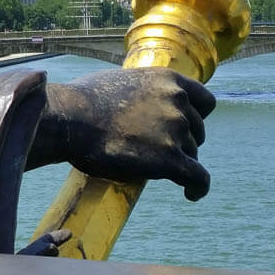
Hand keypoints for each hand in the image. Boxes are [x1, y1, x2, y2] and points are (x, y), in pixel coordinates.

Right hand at [45, 68, 216, 200]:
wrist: (69, 118)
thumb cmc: (82, 99)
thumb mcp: (118, 80)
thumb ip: (140, 89)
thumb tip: (137, 99)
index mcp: (168, 79)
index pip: (205, 102)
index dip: (197, 117)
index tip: (187, 127)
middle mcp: (177, 101)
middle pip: (198, 130)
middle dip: (184, 140)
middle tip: (161, 150)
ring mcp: (175, 129)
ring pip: (193, 153)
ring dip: (179, 161)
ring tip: (155, 168)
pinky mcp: (170, 158)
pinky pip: (198, 178)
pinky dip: (197, 188)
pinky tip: (191, 194)